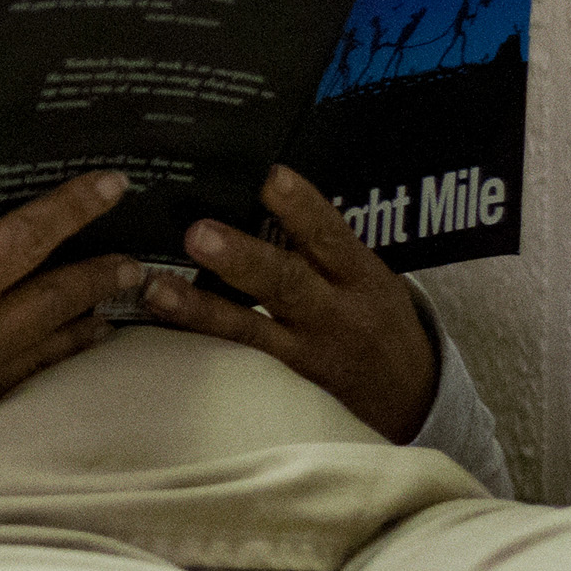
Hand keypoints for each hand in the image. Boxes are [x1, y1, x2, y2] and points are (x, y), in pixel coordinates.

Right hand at [0, 171, 142, 448]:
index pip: (28, 237)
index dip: (74, 206)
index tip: (112, 184)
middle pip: (59, 294)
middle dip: (103, 270)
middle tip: (138, 254)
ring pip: (55, 340)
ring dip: (92, 315)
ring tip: (124, 296)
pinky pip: (30, 372)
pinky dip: (59, 350)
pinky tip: (79, 339)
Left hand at [137, 164, 437, 442]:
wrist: (411, 394)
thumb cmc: (378, 315)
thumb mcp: (368, 273)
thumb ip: (325, 243)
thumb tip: (267, 188)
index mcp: (361, 274)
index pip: (331, 235)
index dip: (303, 207)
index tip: (272, 176)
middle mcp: (335, 311)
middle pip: (287, 283)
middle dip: (242, 258)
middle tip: (198, 233)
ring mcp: (308, 349)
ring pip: (252, 327)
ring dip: (201, 308)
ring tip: (159, 289)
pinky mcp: (287, 378)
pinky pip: (241, 356)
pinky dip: (201, 336)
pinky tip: (163, 323)